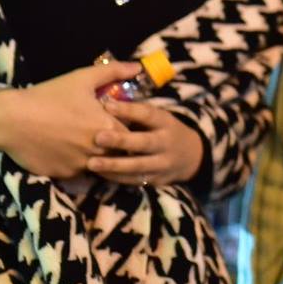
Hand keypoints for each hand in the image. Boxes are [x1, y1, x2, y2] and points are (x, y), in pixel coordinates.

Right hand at [0, 60, 141, 179]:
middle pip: (118, 152)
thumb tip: (138, 67)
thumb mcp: (81, 78)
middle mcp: (99, 151)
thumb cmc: (48, 96)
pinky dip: (76, 162)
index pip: (132, 135)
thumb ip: (113, 72)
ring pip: (98, 164)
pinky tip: (65, 149)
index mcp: (108, 127)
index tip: (119, 122)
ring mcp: (81, 166)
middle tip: (99, 132)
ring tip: (81, 141)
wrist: (9, 120)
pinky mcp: (64, 175)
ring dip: (96, 155)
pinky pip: (77, 171)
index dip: (127, 129)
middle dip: (114, 144)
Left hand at [85, 98, 204, 187]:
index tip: (107, 105)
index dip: (128, 110)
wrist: (190, 157)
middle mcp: (166, 143)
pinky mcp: (155, 180)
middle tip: (98, 137)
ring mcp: (162, 164)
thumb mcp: (158, 117)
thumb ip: (136, 113)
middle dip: (121, 141)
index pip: (148, 114)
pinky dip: (115, 177)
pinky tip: (99, 173)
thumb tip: (105, 103)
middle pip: (144, 142)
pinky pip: (134, 180)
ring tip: (92, 163)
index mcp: (165, 123)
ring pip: (137, 166)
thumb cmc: (163, 131)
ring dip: (114, 165)